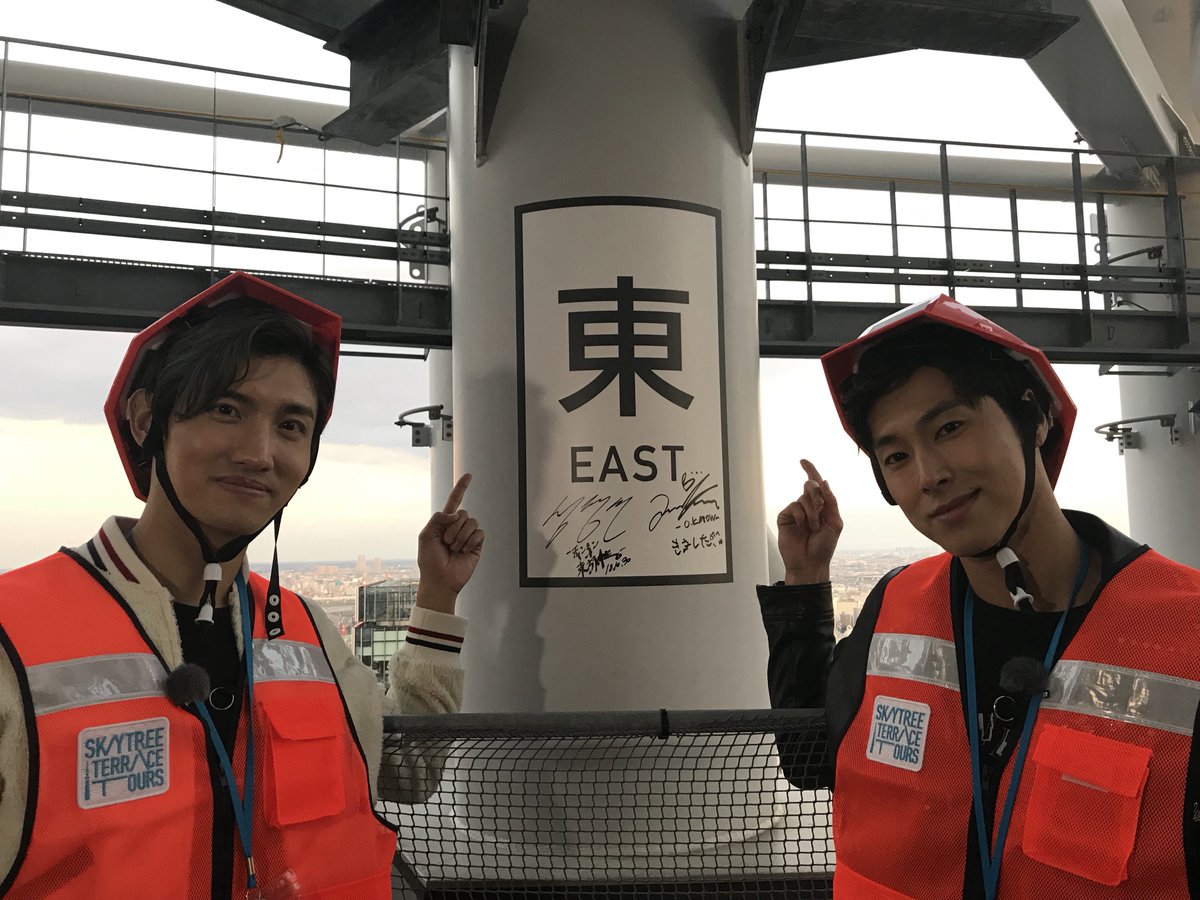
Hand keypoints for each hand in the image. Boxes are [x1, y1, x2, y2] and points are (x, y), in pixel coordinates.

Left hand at [416, 474, 483, 613]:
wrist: (440, 580)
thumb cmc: (429, 560)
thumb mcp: (425, 536)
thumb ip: (437, 519)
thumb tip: (455, 513)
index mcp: (444, 522)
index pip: (454, 501)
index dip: (461, 488)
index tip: (468, 476)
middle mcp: (457, 527)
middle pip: (463, 513)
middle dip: (453, 528)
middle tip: (447, 542)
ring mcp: (468, 535)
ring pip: (472, 522)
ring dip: (461, 536)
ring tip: (454, 548)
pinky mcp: (477, 544)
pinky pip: (479, 533)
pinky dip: (470, 541)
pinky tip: (463, 551)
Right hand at [776, 459, 842, 584]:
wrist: (810, 562)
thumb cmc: (824, 546)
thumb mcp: (835, 523)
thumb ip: (831, 502)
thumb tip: (824, 482)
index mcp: (822, 506)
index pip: (816, 484)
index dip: (810, 470)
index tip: (803, 461)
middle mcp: (809, 506)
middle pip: (810, 486)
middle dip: (816, 494)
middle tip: (820, 507)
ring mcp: (796, 512)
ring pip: (803, 498)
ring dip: (812, 513)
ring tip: (813, 528)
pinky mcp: (785, 517)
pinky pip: (793, 507)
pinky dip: (801, 516)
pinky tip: (802, 527)